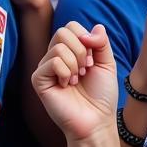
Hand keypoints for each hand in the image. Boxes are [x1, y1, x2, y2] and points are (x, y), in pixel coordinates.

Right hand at [32, 22, 117, 142]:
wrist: (96, 120)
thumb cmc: (101, 94)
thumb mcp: (107, 63)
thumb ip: (101, 42)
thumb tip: (94, 27)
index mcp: (71, 50)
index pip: (71, 26)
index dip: (86, 38)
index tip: (92, 60)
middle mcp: (56, 56)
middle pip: (63, 31)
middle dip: (81, 50)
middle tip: (85, 70)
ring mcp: (46, 68)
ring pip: (58, 46)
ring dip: (75, 64)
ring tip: (77, 80)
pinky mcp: (39, 80)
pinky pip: (52, 62)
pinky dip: (66, 72)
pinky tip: (67, 85)